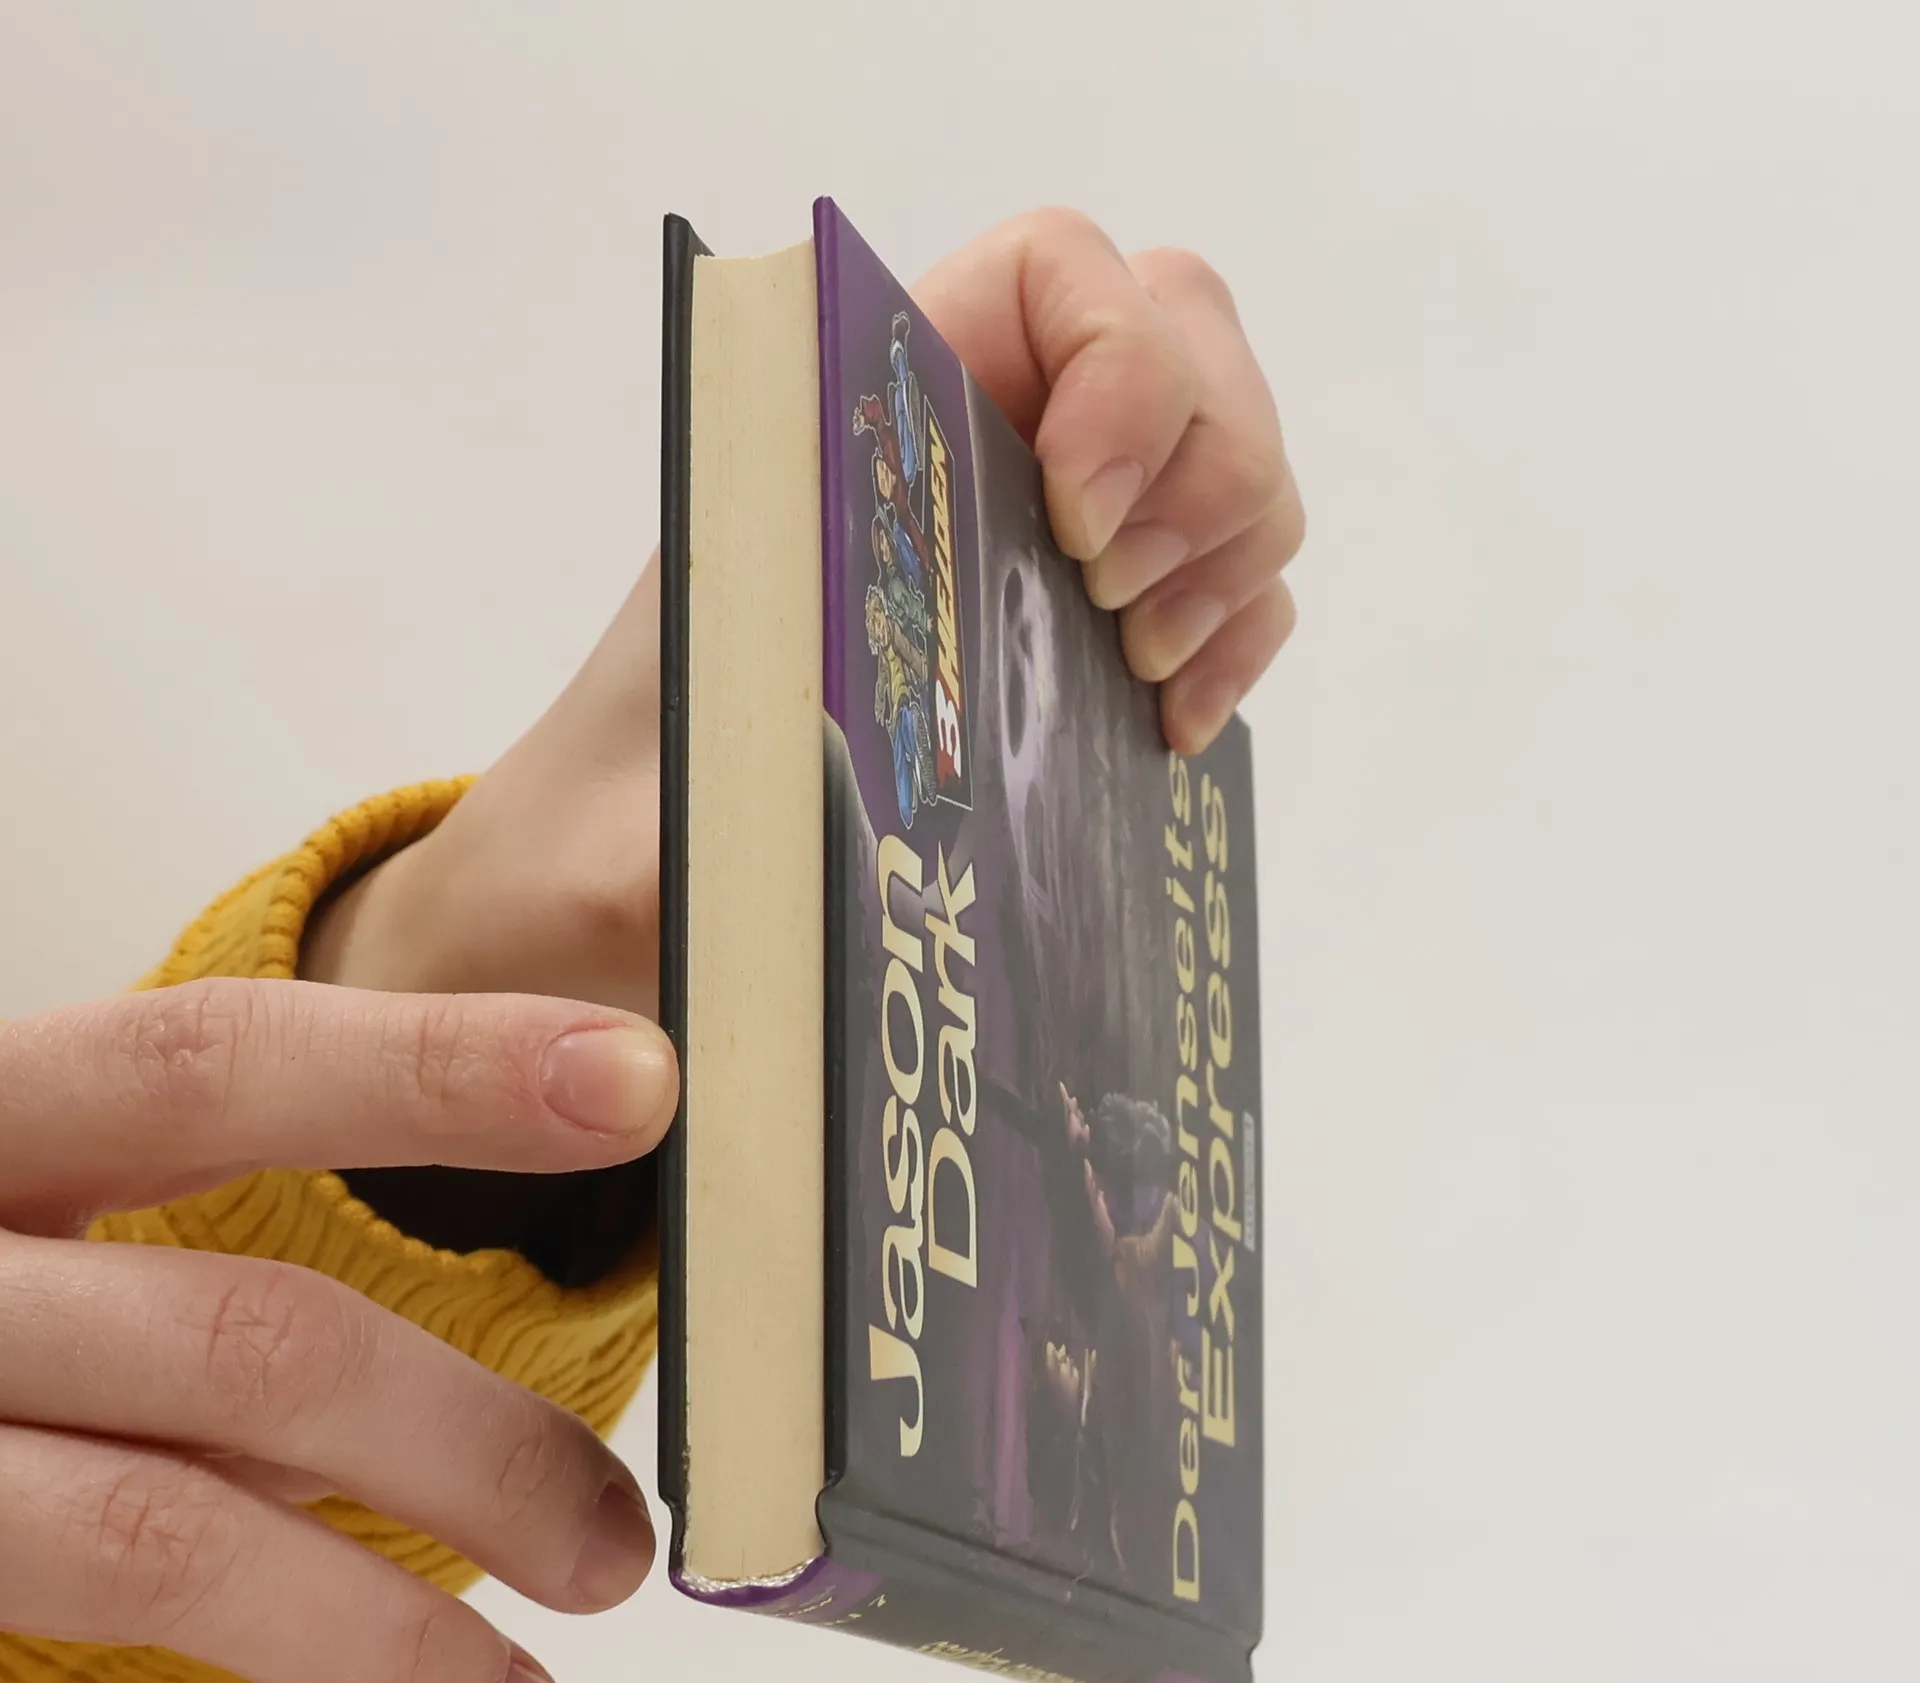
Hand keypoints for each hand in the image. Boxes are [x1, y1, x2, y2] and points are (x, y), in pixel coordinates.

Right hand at [0, 977, 676, 1682]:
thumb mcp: (4, 1248)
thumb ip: (170, 1298)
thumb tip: (414, 1423)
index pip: (221, 1059)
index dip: (437, 1062)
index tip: (637, 1078)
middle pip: (253, 1343)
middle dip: (478, 1452)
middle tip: (615, 1555)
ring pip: (166, 1545)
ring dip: (384, 1651)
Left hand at [305, 207, 1303, 1013]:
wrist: (589, 901)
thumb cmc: (601, 842)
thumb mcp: (666, 817)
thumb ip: (747, 790)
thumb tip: (876, 794)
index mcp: (849, 434)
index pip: (1048, 276)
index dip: (1119, 364)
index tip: (1081, 523)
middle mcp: (952, 460)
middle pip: (1180, 337)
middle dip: (1206, 466)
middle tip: (1123, 615)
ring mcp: (1024, 543)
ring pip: (1220, 453)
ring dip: (1234, 555)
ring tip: (1148, 675)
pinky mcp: (1066, 639)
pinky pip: (1221, 572)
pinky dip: (1238, 631)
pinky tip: (1172, 723)